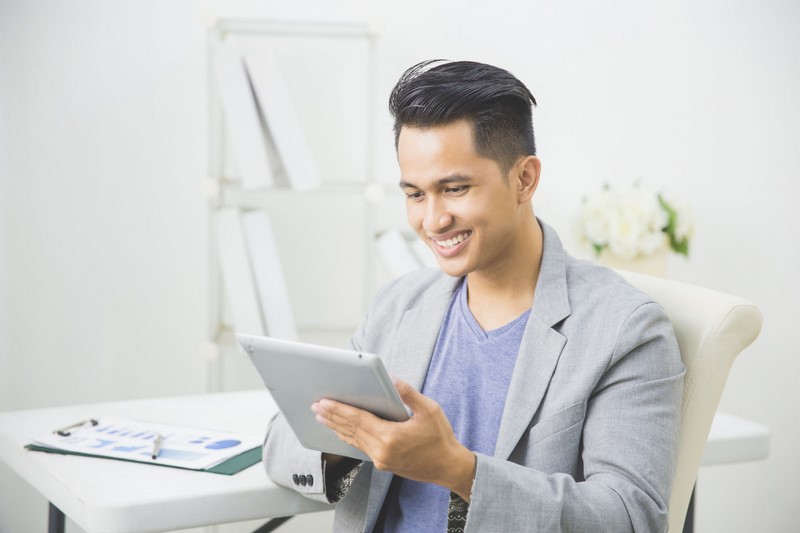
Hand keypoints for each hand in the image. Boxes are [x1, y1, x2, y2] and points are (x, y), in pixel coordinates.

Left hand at [311, 378, 475, 500]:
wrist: (448, 467)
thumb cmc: (440, 438)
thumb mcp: (430, 410)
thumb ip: (408, 394)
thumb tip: (391, 379)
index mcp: (391, 437)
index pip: (358, 420)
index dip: (339, 409)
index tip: (324, 402)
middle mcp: (382, 451)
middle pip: (351, 430)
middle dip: (332, 417)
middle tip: (316, 406)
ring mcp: (381, 460)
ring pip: (353, 440)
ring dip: (336, 427)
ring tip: (321, 417)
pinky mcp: (383, 464)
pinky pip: (360, 447)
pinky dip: (348, 437)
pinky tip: (340, 431)